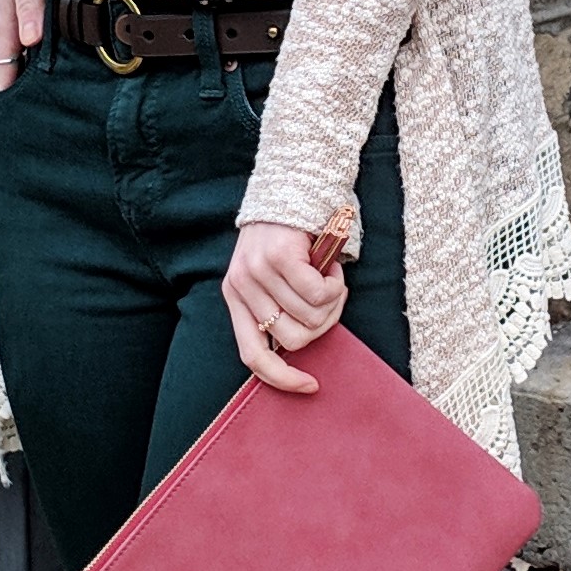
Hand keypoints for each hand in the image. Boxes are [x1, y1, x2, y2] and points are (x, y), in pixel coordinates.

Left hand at [224, 221, 347, 394]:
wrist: (291, 185)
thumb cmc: (288, 237)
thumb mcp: (272, 277)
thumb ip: (280, 308)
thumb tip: (306, 345)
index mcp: (235, 298)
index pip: (252, 356)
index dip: (282, 378)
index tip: (311, 385)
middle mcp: (240, 287)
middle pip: (294, 340)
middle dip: (323, 325)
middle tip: (330, 299)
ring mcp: (257, 272)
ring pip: (310, 317)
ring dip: (333, 301)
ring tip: (330, 277)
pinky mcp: (278, 257)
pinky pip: (318, 294)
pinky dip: (335, 285)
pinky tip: (332, 267)